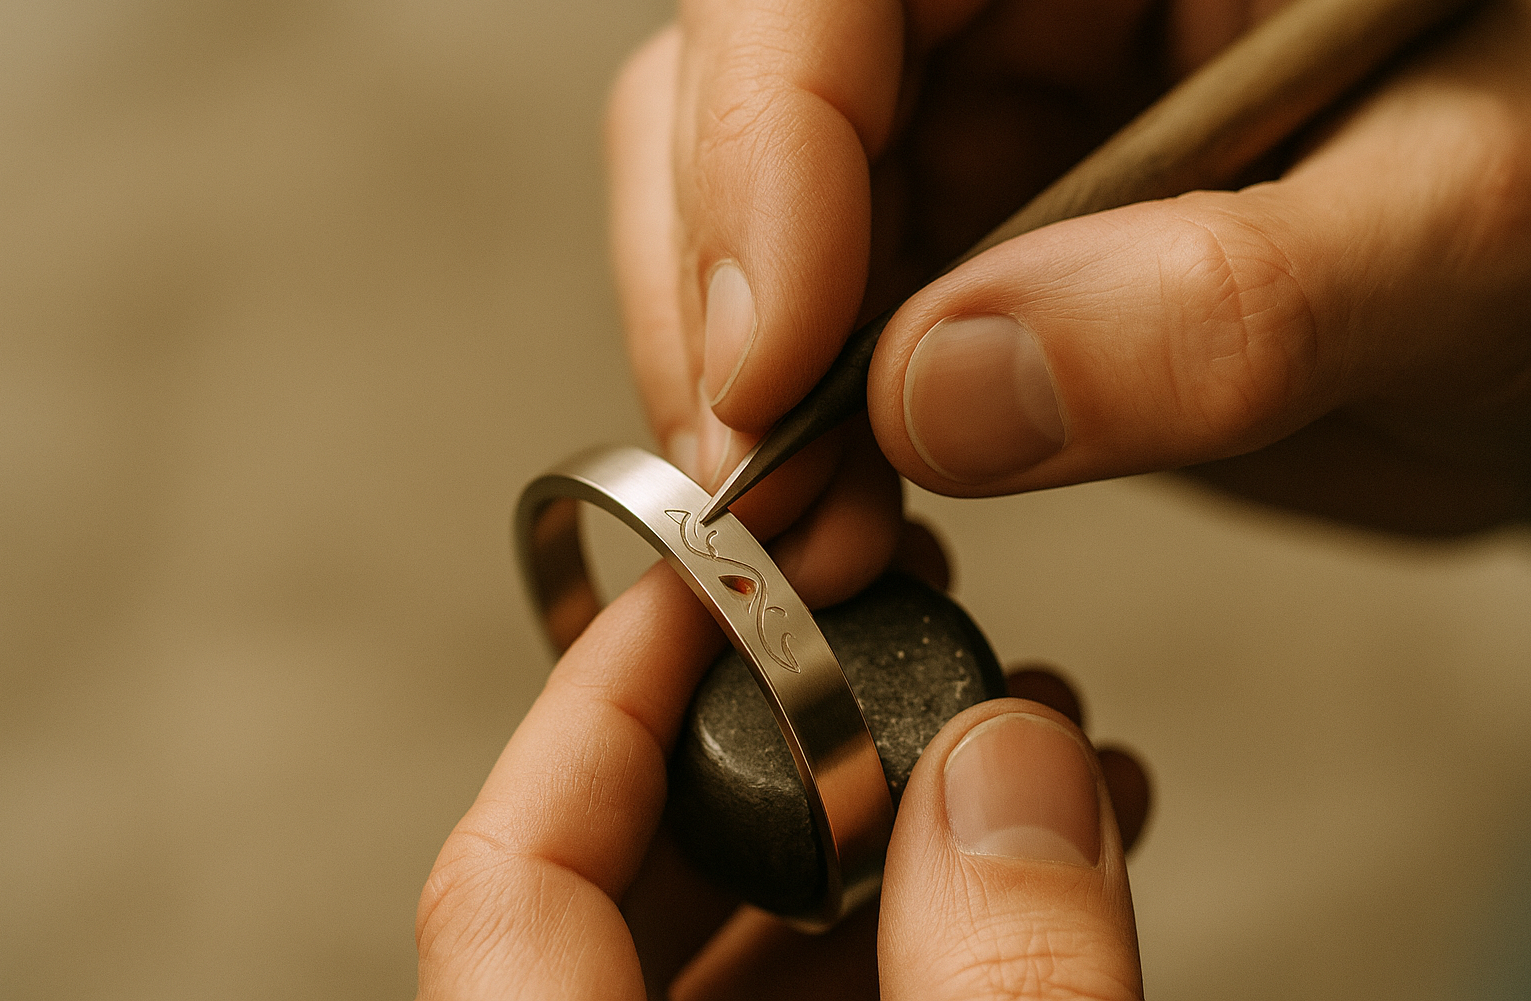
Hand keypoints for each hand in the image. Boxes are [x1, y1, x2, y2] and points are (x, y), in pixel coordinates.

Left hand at [414, 565, 1150, 999]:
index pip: (508, 872)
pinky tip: (1034, 877)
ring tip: (1011, 752)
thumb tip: (1011, 771)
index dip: (602, 694)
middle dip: (781, 740)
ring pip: (743, 943)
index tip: (709, 580)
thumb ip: (1002, 986)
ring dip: (880, 839)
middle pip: (625, 878)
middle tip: (885, 647)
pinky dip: (918, 936)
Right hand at [607, 0, 1530, 541]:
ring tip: (808, 529)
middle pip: (747, 82)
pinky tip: (850, 520)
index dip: (765, 136)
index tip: (769, 358)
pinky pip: (820, 324)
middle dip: (723, 294)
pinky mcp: (963, 241)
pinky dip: (805, 438)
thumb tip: (951, 388)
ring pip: (748, 212)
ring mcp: (979, 115)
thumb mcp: (1470, 231)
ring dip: (746, 387)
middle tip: (761, 484)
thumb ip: (1233, 306)